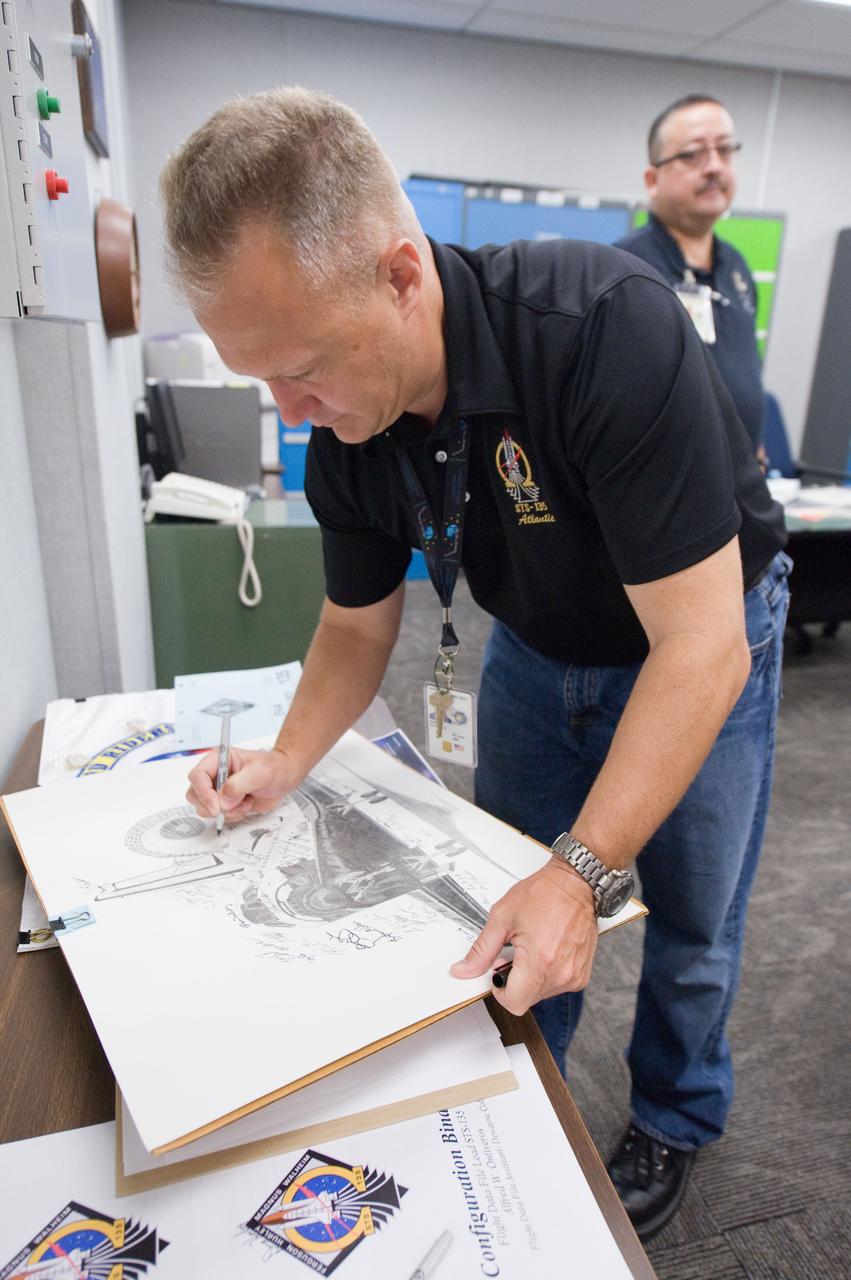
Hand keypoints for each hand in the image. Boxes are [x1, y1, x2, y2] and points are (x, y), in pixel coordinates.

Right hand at [186, 746, 301, 823]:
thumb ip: (238, 785)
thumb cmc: (274, 767)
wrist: (285, 777)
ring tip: (244, 802)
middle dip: (212, 805)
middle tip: (232, 805)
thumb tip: (222, 800)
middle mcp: (215, 774)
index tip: (216, 806)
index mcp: (218, 759)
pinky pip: (219, 815)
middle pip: (195, 794)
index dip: (203, 792)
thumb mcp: (259, 772)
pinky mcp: (226, 802)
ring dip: (225, 811)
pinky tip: (246, 805)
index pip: (197, 776)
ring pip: (205, 807)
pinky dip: (232, 815)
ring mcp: (219, 789)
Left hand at [450, 857, 597, 1015]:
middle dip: (514, 981)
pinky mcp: (582, 974)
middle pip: (527, 999)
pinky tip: (546, 951)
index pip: (514, 1003)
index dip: (500, 991)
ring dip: (531, 978)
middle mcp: (560, 973)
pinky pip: (557, 986)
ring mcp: (574, 976)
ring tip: (532, 948)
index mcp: (539, 961)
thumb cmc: (544, 894)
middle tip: (514, 953)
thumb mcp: (502, 917)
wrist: (575, 884)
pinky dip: (547, 974)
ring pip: (541, 994)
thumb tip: (464, 970)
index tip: (498, 972)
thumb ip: (481, 950)